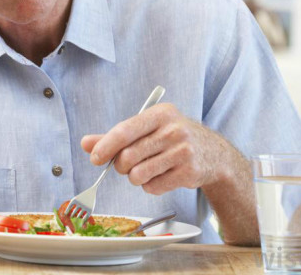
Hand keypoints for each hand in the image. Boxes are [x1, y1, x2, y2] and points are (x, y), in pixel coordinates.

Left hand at [81, 103, 235, 194]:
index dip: (106, 146)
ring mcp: (183, 151)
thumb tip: (86, 143)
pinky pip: (153, 187)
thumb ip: (115, 136)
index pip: (125, 130)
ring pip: (138, 175)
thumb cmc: (172, 138)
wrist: (214, 154)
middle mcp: (173, 130)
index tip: (95, 158)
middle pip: (128, 157)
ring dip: (135, 178)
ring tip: (146, 170)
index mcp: (160, 113)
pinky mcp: (189, 172)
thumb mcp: (147, 129)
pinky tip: (162, 176)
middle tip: (127, 164)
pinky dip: (151, 186)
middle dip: (121, 166)